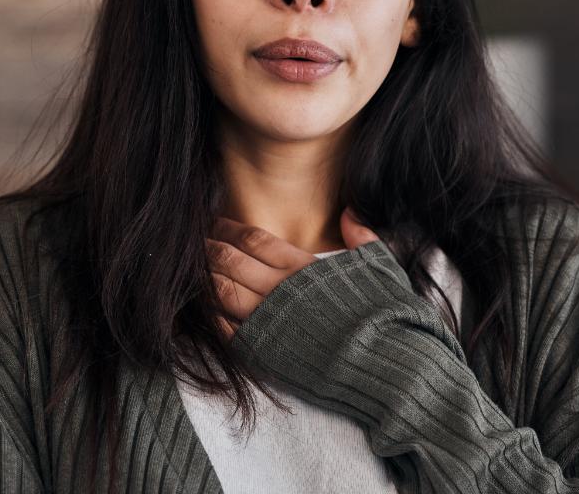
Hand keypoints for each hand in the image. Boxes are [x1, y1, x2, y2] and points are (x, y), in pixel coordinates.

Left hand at [206, 208, 381, 338]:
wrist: (384, 366)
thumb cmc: (385, 316)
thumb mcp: (380, 268)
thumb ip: (361, 238)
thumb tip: (351, 213)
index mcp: (303, 268)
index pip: (255, 240)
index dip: (231, 229)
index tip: (215, 222)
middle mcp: (280, 291)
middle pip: (231, 262)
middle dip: (209, 249)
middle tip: (193, 241)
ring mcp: (268, 323)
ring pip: (222, 293)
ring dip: (205, 278)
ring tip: (193, 268)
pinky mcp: (264, 354)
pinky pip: (226, 330)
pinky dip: (211, 315)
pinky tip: (204, 306)